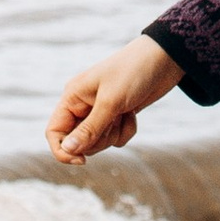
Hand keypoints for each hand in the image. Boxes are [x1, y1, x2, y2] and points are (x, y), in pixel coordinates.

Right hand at [48, 37, 181, 162]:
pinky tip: (133, 113)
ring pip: (98, 142)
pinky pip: (116, 138)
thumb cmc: (133, 72)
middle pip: (78, 142)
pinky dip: (126, 130)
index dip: (63, 151)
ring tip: (125, 112)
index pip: (54, 132)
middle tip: (113, 120)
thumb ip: (90, 129)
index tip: (81, 161)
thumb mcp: (111, 102)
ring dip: (114, 133)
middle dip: (98, 139)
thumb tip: (67, 150)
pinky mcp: (117, 116)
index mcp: (72, 98)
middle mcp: (82, 106)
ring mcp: (101, 112)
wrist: (164, 59)